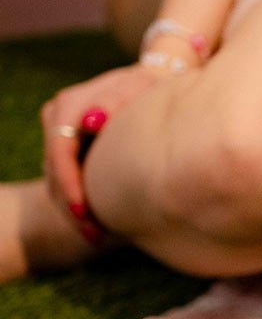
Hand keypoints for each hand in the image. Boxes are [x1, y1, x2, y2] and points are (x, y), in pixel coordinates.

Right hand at [40, 62, 168, 237]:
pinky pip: (66, 178)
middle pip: (54, 169)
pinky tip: (98, 224)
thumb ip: (117, 102)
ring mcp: (58, 132)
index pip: (60, 149)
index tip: (84, 211)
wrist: (149, 83)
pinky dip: (81, 201)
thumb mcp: (140, 89)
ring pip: (56, 178)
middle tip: (95, 235)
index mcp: (69, 104)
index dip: (69, 182)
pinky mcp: (67, 146)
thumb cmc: (150, 87)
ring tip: (98, 236)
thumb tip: (93, 122)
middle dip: (72, 205)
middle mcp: (56, 116)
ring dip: (74, 210)